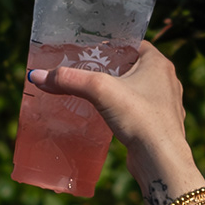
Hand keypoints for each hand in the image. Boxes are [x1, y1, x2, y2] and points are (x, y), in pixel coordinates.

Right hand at [32, 39, 200, 201]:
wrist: (161, 160)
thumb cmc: (139, 118)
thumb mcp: (99, 91)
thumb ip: (69, 79)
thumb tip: (37, 76)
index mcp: (159, 63)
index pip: (132, 43)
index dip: (111, 44)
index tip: (90, 49)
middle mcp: (167, 81)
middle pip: (132, 66)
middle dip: (109, 68)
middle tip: (85, 69)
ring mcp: (166, 105)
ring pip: (136, 90)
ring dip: (116, 90)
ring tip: (93, 91)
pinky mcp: (160, 125)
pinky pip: (138, 110)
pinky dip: (123, 110)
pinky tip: (107, 114)